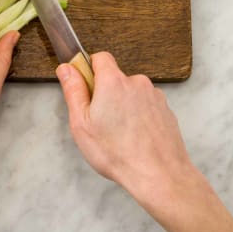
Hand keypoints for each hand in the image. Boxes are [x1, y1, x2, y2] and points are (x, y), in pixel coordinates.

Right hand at [56, 52, 192, 195]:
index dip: (90, 69)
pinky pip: (146, 106)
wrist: (158, 174)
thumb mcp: (82, 124)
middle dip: (106, 94)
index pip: (100, 57)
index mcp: (113, 82)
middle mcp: (136, 82)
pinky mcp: (165, 109)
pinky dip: (139, 116)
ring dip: (124, 106)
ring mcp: (154, 96)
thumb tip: (67, 68)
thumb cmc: (117, 153)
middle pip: (116, 78)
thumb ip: (73, 91)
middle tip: (100, 121)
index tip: (86, 87)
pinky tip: (135, 138)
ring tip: (119, 135)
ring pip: (131, 93)